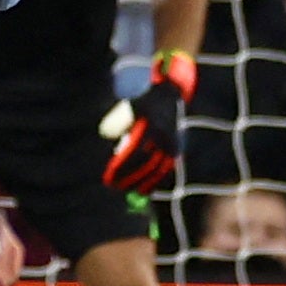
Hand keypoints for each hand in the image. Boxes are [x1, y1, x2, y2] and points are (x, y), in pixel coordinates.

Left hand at [100, 52, 196, 194]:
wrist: (168, 94)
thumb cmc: (140, 101)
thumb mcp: (126, 107)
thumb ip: (116, 123)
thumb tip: (109, 141)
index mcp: (149, 122)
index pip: (133, 151)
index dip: (120, 167)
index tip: (109, 178)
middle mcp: (162, 134)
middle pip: (145, 163)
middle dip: (128, 178)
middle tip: (114, 186)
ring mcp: (171, 142)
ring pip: (157, 169)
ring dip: (141, 183)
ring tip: (126, 191)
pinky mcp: (176, 148)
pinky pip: (166, 169)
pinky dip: (155, 182)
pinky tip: (143, 191)